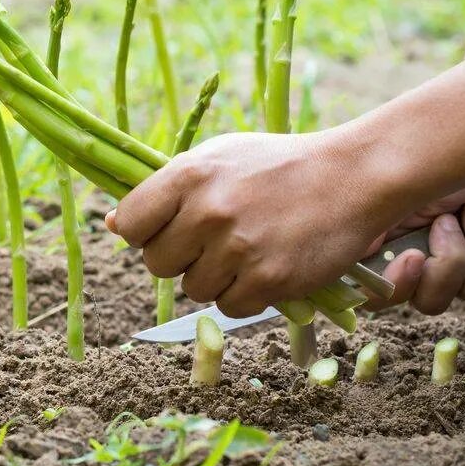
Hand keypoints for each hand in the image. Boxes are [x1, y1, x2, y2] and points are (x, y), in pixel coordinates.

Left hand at [104, 132, 386, 317]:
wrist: (351, 176)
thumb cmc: (277, 165)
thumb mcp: (218, 158)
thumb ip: (166, 189)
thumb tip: (112, 224)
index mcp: (189, 175)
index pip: (129, 224)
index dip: (141, 232)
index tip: (163, 229)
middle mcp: (208, 212)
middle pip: (156, 264)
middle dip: (179, 258)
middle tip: (213, 239)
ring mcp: (238, 249)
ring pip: (193, 290)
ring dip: (214, 278)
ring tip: (246, 248)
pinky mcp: (269, 280)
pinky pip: (230, 308)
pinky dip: (245, 295)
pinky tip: (266, 265)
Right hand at [370, 158, 464, 313]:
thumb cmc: (437, 145)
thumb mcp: (393, 181)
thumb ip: (363, 221)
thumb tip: (349, 255)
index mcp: (384, 240)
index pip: (375, 292)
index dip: (394, 287)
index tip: (414, 258)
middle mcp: (419, 253)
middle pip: (425, 300)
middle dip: (444, 268)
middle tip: (447, 222)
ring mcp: (461, 256)